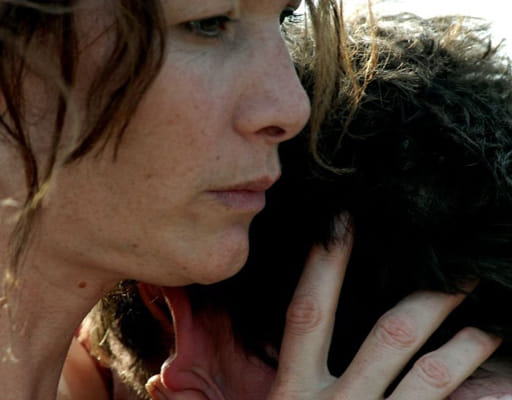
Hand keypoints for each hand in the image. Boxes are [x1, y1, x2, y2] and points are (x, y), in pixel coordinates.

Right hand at [268, 228, 500, 399]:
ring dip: (467, 344)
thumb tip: (268, 320)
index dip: (325, 263)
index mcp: (292, 391)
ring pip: (431, 377)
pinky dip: (475, 398)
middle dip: (427, 295)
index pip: (308, 314)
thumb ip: (273, 373)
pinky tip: (499, 389)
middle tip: (458, 262)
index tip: (344, 217)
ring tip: (489, 323)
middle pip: (390, 335)